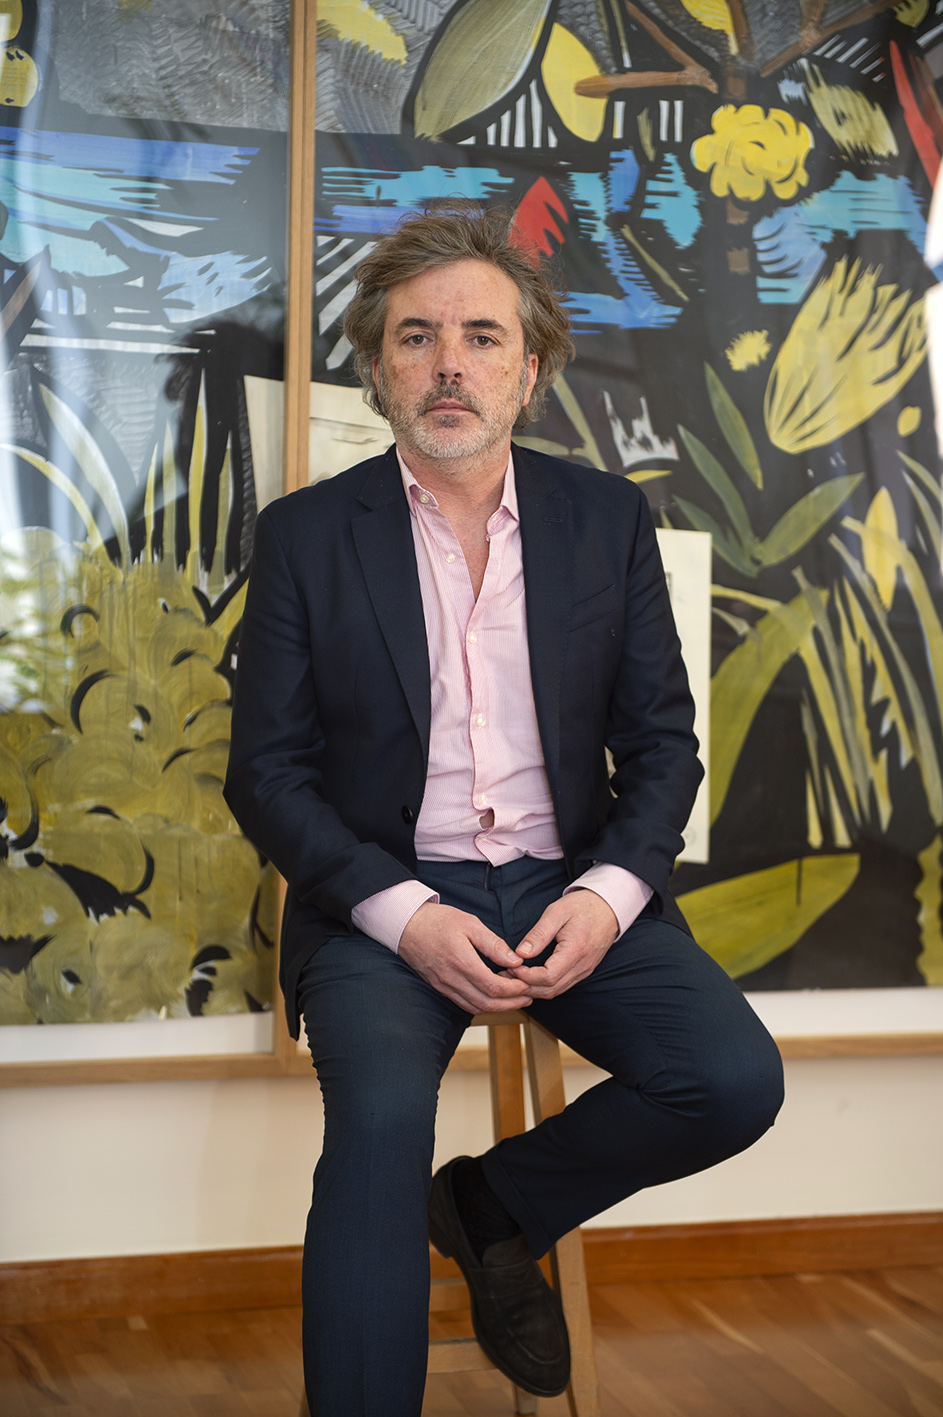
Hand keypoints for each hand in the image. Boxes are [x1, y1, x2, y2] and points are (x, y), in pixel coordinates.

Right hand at [398, 902, 532, 1013]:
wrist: (406, 925)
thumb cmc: (438, 920)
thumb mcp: (470, 923)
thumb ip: (493, 944)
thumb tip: (515, 960)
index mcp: (461, 961)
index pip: (493, 987)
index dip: (513, 990)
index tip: (526, 984)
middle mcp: (451, 979)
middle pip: (486, 1003)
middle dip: (510, 1003)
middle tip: (527, 998)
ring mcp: (444, 985)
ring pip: (475, 1007)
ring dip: (498, 1007)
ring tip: (514, 999)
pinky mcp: (439, 987)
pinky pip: (463, 1004)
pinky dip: (481, 1005)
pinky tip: (492, 997)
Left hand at [504, 890, 618, 998]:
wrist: (608, 907)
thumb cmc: (582, 906)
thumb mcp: (556, 912)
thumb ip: (539, 934)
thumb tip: (521, 953)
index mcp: (576, 951)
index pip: (548, 977)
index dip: (526, 977)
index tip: (510, 967)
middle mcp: (582, 966)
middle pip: (550, 990)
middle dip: (525, 986)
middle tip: (505, 975)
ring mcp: (584, 971)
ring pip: (555, 991)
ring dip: (533, 988)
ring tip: (514, 976)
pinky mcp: (583, 971)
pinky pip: (562, 986)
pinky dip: (544, 986)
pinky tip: (530, 977)